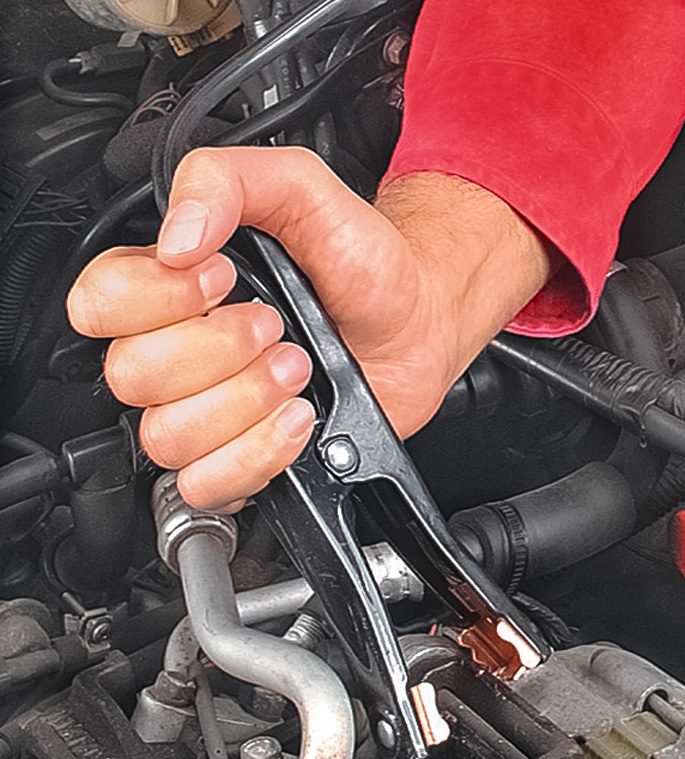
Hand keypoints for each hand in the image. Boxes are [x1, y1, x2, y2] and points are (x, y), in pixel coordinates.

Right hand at [68, 147, 551, 509]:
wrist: (420, 321)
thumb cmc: (363, 261)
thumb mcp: (302, 188)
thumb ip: (228, 181)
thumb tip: (176, 237)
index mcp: (171, 282)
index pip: (98, 301)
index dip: (158, 296)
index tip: (221, 277)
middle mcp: (177, 349)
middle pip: (132, 375)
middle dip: (221, 350)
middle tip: (277, 327)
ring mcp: (206, 410)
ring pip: (166, 435)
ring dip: (245, 401)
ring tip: (297, 369)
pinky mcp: (238, 457)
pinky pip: (205, 484)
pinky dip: (256, 455)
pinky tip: (297, 419)